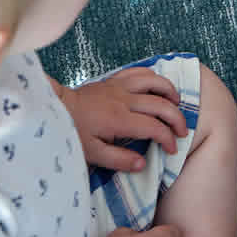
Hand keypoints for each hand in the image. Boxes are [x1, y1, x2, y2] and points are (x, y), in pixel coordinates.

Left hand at [58, 68, 187, 171]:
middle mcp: (124, 100)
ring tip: (176, 105)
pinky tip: (158, 87)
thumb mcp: (92, 154)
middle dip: (177, 119)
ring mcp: (120, 87)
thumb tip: (143, 164)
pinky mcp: (114, 80)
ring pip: (155, 82)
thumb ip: (119, 160)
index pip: (154, 128)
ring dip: (170, 92)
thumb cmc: (72, 132)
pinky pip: (140, 72)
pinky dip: (154, 77)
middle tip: (182, 132)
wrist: (54, 108)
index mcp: (119, 120)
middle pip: (161, 105)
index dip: (168, 139)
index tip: (171, 149)